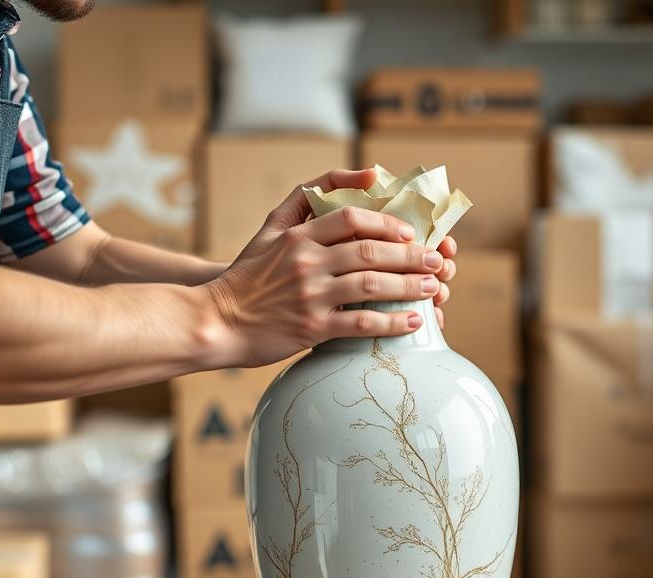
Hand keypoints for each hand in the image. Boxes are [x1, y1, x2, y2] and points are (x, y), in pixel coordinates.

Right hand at [203, 168, 457, 366]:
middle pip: (370, 252)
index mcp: (298, 236)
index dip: (387, 223)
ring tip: (433, 289)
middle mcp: (306, 262)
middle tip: (435, 261)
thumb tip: (362, 176)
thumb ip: (305, 198)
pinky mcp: (312, 327)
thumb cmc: (248, 276)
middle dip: (410, 256)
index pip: (351, 218)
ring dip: (409, 287)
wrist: (216, 321)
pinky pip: (361, 324)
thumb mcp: (270, 228)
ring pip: (372, 286)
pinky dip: (392, 322)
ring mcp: (310, 295)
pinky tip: (412, 321)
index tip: (409, 233)